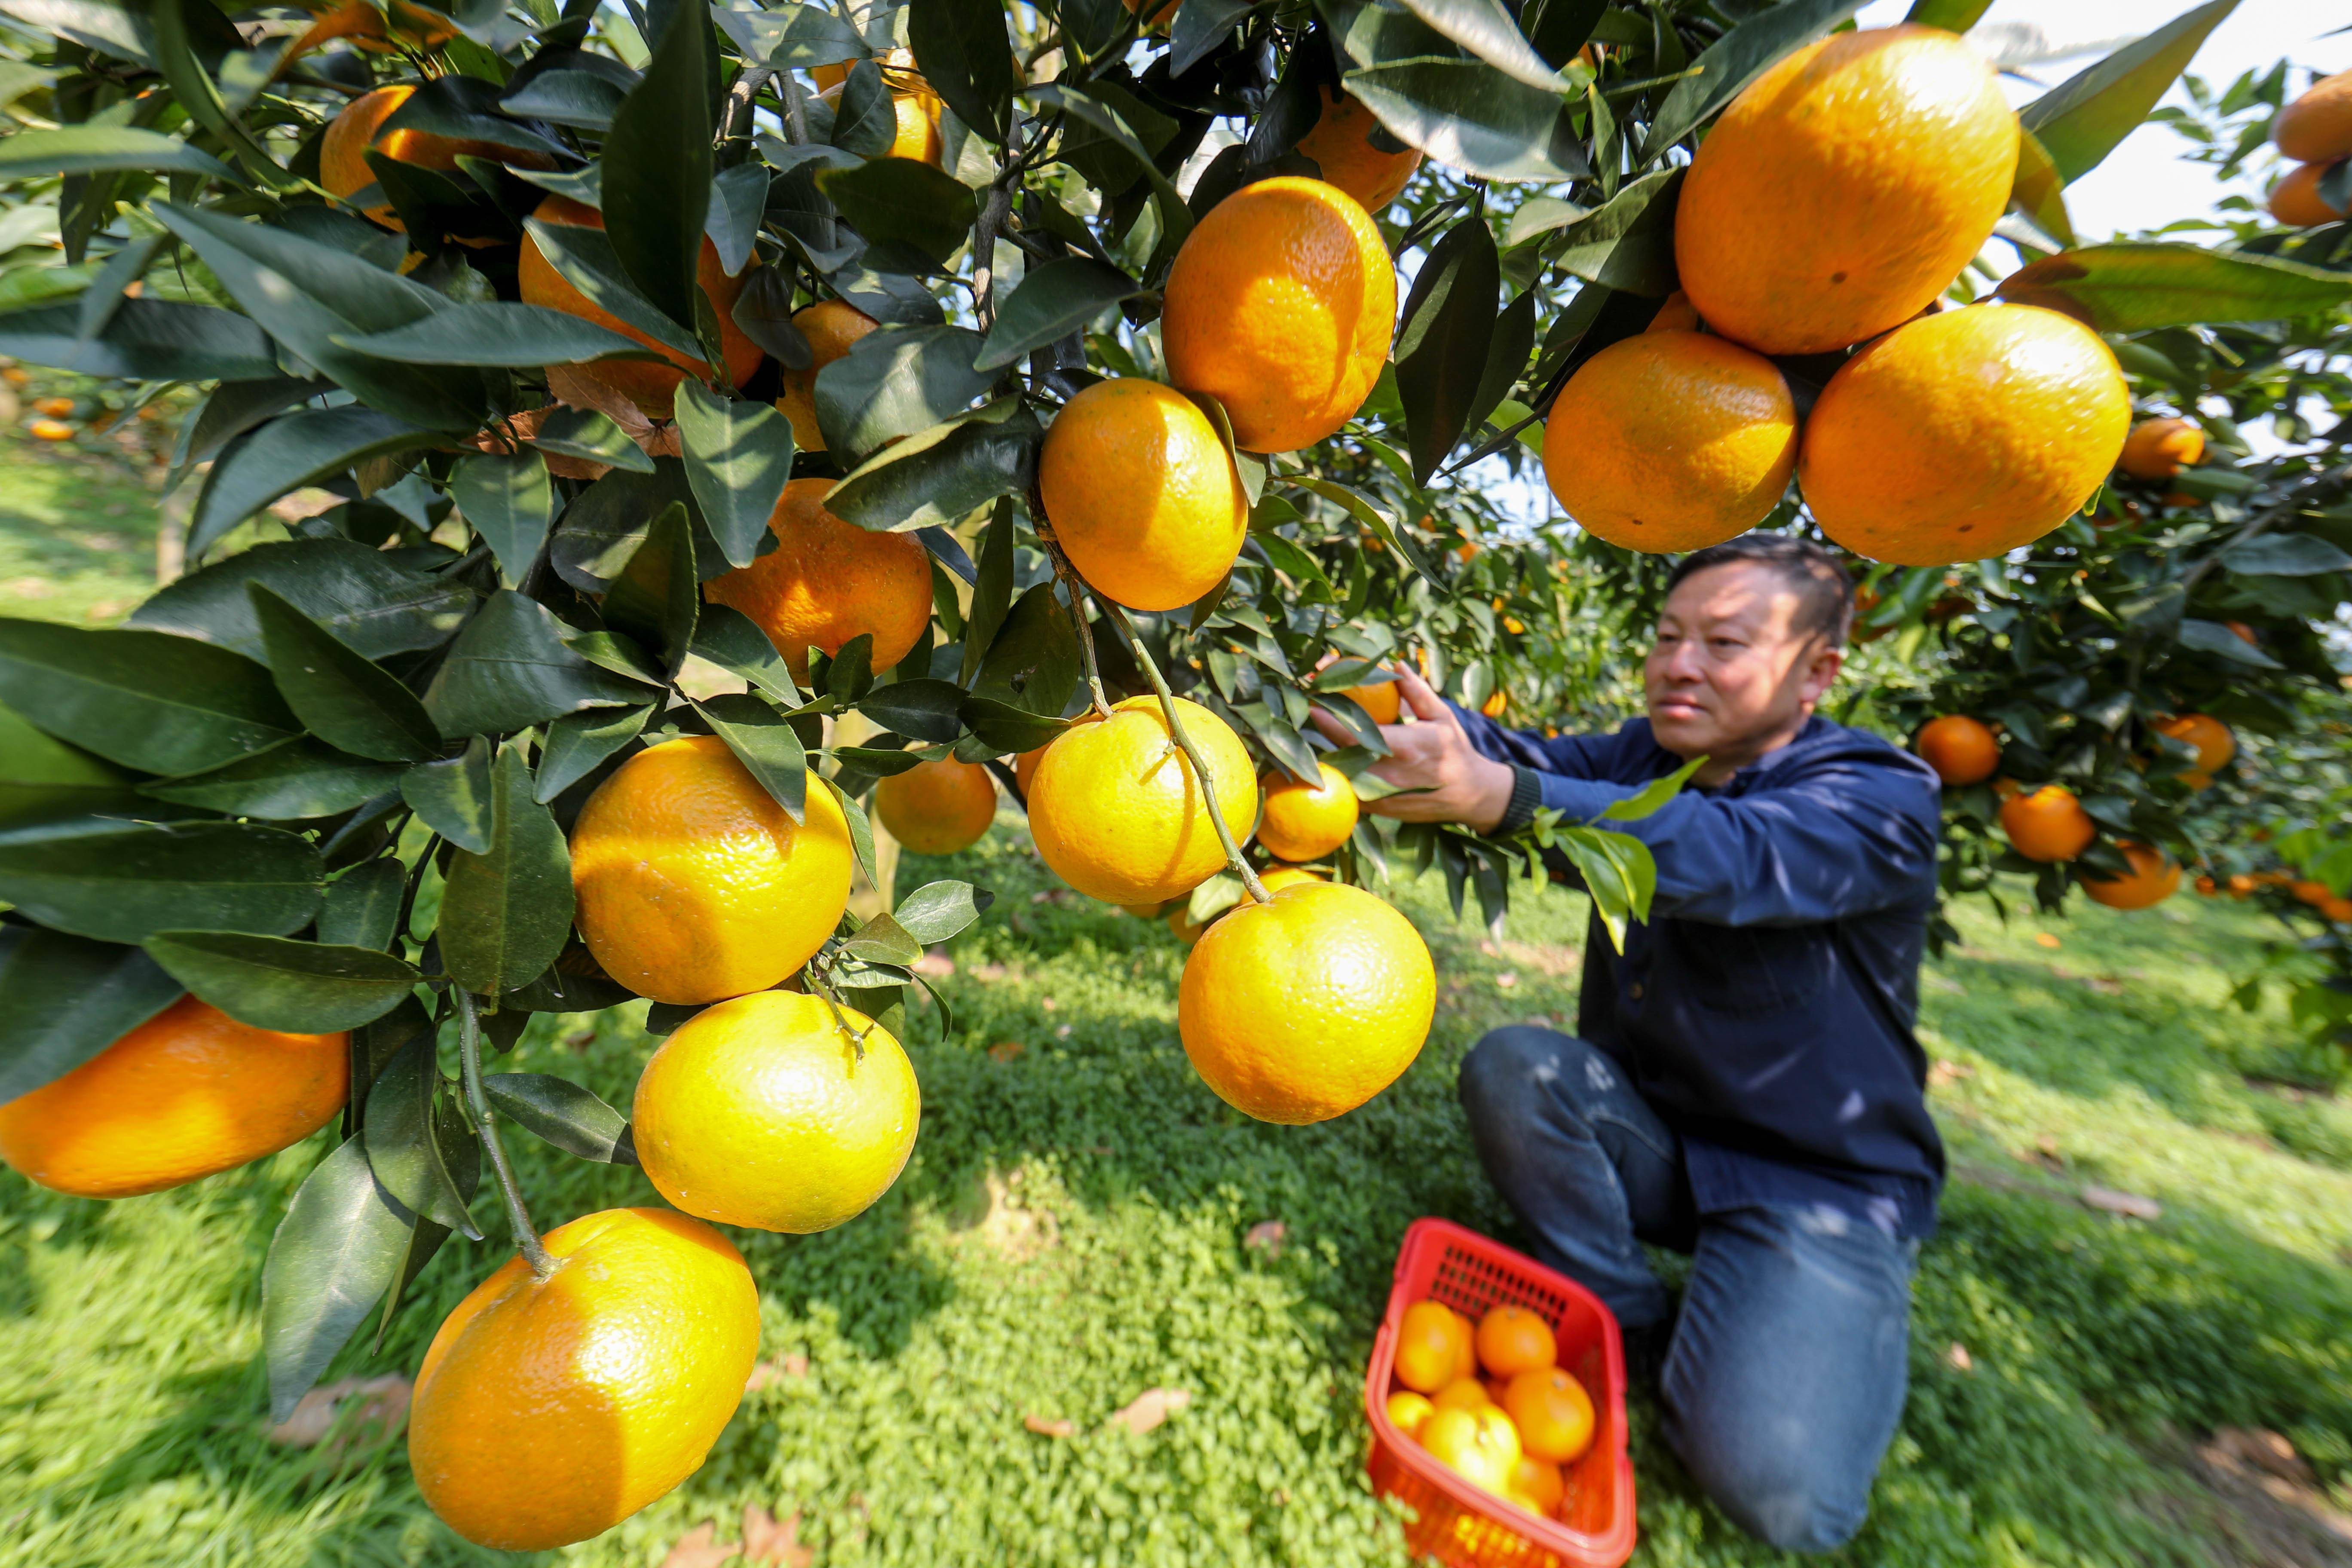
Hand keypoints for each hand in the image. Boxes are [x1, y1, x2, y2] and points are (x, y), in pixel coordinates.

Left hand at [1309, 671, 1516, 831]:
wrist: (1468, 795)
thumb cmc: (1453, 749)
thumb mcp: (1441, 716)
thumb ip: (1416, 691)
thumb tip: (1395, 665)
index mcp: (1408, 748)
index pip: (1361, 735)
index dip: (1333, 723)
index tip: (1312, 705)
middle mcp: (1391, 774)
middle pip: (1342, 755)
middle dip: (1317, 735)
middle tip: (1301, 715)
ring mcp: (1382, 796)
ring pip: (1340, 775)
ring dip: (1320, 755)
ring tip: (1302, 735)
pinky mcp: (1376, 809)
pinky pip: (1345, 790)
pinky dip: (1332, 774)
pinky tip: (1319, 757)